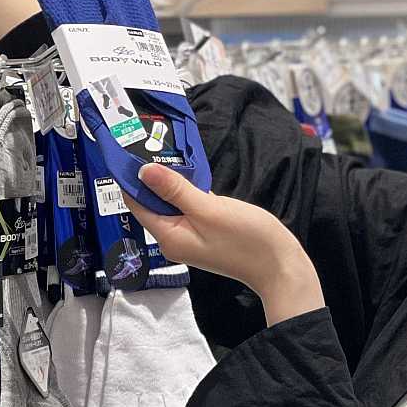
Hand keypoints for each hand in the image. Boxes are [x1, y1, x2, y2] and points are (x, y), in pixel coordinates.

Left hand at [126, 164, 324, 326]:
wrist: (279, 265)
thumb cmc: (245, 238)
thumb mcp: (208, 209)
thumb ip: (175, 190)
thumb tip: (143, 171)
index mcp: (168, 236)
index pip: (137, 204)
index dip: (130, 178)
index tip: (126, 149)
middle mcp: (174, 237)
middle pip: (152, 203)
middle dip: (150, 176)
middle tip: (147, 141)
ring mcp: (190, 234)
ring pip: (171, 203)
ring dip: (169, 181)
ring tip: (164, 149)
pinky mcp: (206, 229)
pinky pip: (188, 206)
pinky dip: (187, 190)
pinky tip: (189, 170)